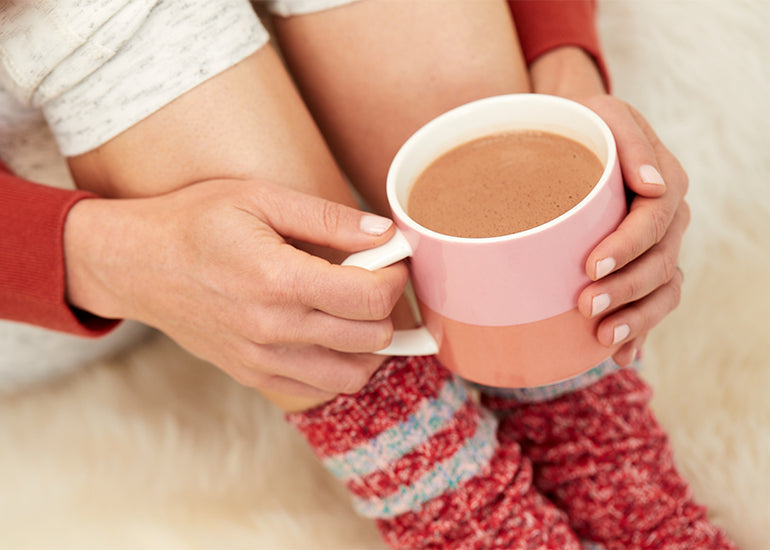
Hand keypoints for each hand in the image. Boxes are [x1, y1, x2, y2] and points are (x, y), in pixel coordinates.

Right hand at [63, 179, 407, 401]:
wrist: (134, 263)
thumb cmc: (194, 222)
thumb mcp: (260, 198)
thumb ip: (328, 218)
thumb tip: (384, 232)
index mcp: (278, 279)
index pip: (371, 298)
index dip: (396, 275)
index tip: (390, 258)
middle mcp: (272, 329)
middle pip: (371, 338)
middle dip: (387, 306)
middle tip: (373, 278)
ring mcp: (261, 360)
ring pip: (351, 375)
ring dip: (370, 345)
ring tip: (357, 311)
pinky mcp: (251, 374)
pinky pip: (317, 390)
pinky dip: (339, 368)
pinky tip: (331, 336)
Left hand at [530, 47, 688, 365]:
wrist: (576, 140)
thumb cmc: (584, 126)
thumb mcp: (605, 117)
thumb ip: (630, 142)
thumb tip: (653, 185)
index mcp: (663, 185)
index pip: (653, 221)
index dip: (627, 248)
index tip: (590, 265)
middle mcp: (667, 221)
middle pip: (660, 264)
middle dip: (626, 291)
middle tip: (586, 306)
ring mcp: (657, 249)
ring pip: (663, 291)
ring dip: (636, 319)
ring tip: (602, 339)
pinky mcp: (641, 270)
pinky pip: (652, 305)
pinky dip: (639, 333)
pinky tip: (620, 355)